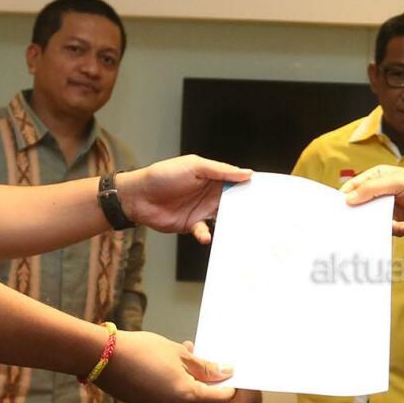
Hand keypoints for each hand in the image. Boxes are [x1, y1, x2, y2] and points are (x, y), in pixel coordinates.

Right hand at [99, 332, 235, 402]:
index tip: (228, 372)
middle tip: (195, 352)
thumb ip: (204, 367)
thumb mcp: (178, 354)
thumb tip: (225, 373)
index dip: (228, 386)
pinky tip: (161, 364)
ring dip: (185, 378)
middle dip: (202, 376)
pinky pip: (167, 397)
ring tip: (176, 353)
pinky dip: (171, 384)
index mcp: (187, 396)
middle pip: (201, 397)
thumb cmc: (142, 350)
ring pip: (183, 396)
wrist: (102, 357)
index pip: (221, 399)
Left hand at [118, 157, 249, 242]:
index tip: (265, 194)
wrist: (138, 196)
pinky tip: (205, 236)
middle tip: (259, 217)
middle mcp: (210, 194)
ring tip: (238, 230)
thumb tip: (247, 173)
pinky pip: (205, 232)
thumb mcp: (194, 166)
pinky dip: (206, 235)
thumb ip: (220, 171)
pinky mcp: (191, 225)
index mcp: (212, 177)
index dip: (250, 187)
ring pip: (223, 219)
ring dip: (229, 224)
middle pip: (233, 203)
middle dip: (244, 209)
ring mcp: (202, 210)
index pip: (236, 181)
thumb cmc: (163, 175)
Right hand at [342, 165, 403, 234]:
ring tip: (387, 226)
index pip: (354, 187)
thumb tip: (348, 199)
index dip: (344, 197)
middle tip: (353, 223)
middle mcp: (379, 194)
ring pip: (370, 221)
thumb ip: (372, 189)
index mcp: (377, 178)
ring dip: (376, 225)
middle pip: (359, 206)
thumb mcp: (396, 183)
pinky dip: (394, 230)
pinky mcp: (394, 224)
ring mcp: (386, 210)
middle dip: (358, 215)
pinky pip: (384, 231)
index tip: (337, 208)